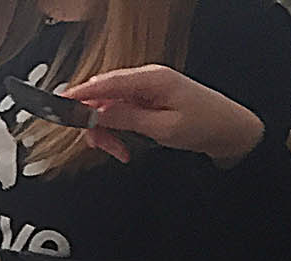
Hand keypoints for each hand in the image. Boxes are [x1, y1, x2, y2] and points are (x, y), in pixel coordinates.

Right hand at [61, 66, 264, 165]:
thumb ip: (128, 118)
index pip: (105, 83)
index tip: (61, 105)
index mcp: (151, 79)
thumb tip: (98, 113)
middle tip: (104, 147)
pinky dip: (117, 132)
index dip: (80, 95)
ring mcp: (146, 91)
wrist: (229, 131)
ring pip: (109, 109)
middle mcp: (146, 80)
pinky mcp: (146, 103)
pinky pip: (120, 114)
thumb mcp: (163, 127)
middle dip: (96, 125)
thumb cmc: (205, 125)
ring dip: (107, 132)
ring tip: (119, 151)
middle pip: (103, 98)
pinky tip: (124, 146)